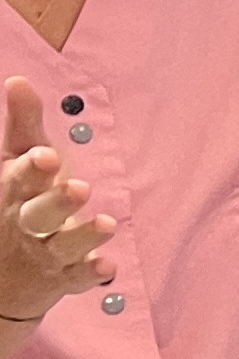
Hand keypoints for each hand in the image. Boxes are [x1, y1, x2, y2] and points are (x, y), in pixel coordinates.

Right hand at [0, 80, 113, 322]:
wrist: (0, 275)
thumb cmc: (14, 203)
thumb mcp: (13, 164)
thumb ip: (22, 125)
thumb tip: (19, 81)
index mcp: (14, 192)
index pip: (20, 179)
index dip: (32, 169)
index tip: (47, 156)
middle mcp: (25, 223)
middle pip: (38, 214)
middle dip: (57, 202)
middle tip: (80, 188)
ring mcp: (44, 253)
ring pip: (63, 247)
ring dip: (84, 236)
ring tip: (106, 224)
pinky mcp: (62, 277)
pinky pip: (77, 278)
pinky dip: (91, 273)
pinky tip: (108, 267)